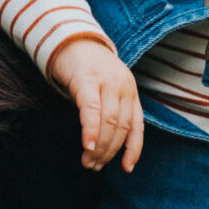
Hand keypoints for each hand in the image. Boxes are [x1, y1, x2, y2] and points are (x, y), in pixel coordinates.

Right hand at [49, 37, 144, 172]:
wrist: (71, 39)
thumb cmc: (87, 70)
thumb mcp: (106, 89)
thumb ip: (110, 110)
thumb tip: (104, 145)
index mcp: (130, 91)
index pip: (137, 126)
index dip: (133, 149)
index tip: (127, 168)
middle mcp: (123, 86)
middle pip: (121, 127)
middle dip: (109, 151)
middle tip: (94, 166)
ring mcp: (106, 82)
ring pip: (108, 122)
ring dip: (98, 147)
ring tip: (88, 161)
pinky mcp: (87, 80)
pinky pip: (91, 110)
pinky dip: (90, 131)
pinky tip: (87, 145)